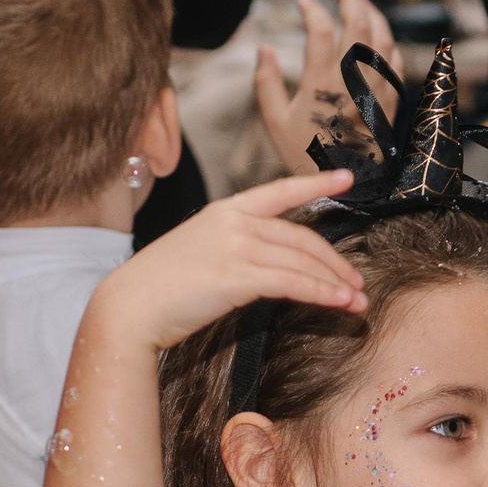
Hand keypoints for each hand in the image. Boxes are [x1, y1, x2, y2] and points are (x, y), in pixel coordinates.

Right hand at [90, 171, 364, 351]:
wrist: (129, 307)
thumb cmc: (160, 288)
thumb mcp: (199, 252)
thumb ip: (234, 248)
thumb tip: (269, 264)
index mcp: (225, 210)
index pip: (280, 191)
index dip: (316, 184)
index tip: (346, 179)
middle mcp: (234, 222)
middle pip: (301, 236)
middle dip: (335, 260)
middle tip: (357, 280)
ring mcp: (236, 246)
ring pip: (302, 260)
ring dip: (335, 281)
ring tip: (357, 300)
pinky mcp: (238, 276)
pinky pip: (293, 282)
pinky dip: (321, 292)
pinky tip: (340, 302)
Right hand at [254, 0, 398, 173]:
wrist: (348, 188)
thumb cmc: (306, 155)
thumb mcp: (274, 122)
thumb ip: (266, 83)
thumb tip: (264, 48)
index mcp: (321, 83)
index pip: (320, 30)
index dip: (312, 9)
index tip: (303, 2)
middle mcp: (352, 80)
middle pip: (358, 24)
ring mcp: (376, 88)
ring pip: (382, 37)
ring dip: (372, 13)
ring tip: (359, 1)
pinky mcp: (391, 99)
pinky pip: (395, 60)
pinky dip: (387, 40)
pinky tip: (378, 35)